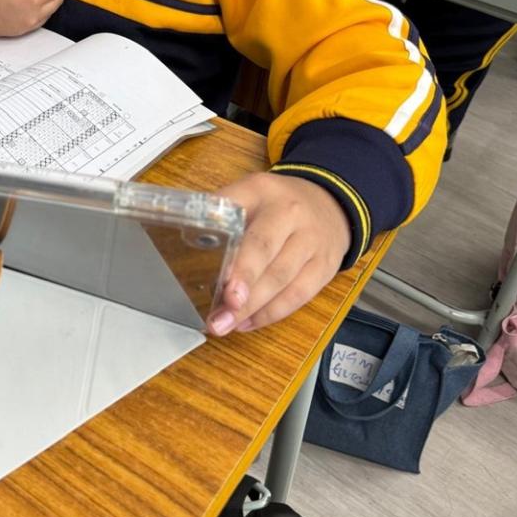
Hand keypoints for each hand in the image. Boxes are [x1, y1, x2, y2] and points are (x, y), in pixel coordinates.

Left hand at [208, 172, 351, 334]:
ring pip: (282, 279)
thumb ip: (220, 211)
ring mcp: (312, 242)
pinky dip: (272, 314)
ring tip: (225, 325)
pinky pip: (299, 295)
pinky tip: (248, 323)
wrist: (331, 203)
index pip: (241, 215)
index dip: (228, 246)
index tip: (217, 276)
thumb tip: (185, 239)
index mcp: (262, 191)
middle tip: (219, 313)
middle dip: (242, 284)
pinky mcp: (325, 268)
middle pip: (265, 251)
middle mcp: (290, 214)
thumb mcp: (248, 193)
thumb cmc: (277, 203)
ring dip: (252, 308)